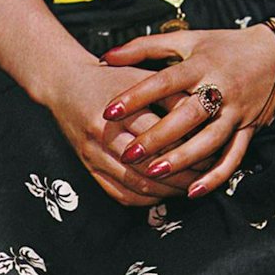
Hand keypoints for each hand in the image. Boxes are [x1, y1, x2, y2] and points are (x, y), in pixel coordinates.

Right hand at [44, 58, 209, 206]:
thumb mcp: (141, 77)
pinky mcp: (88, 167)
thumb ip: (172, 96)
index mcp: (118, 109)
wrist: (64, 82)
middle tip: (205, 174)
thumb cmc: (108, 76)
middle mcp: (102, 135)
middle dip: (181, 175)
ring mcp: (92, 154)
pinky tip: (162, 194)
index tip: (211, 149)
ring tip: (188, 186)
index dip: (188, 146)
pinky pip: (119, 193)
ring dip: (165, 191)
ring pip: (135, 184)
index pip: (160, 135)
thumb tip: (206, 113)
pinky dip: (144, 198)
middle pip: (148, 165)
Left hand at [100, 24, 274, 198]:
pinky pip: (234, 156)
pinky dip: (216, 176)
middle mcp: (219, 88)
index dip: (137, 96)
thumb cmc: (223, 45)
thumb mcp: (186, 40)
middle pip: (186, 116)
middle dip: (156, 137)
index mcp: (201, 64)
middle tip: (127, 154)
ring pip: (209, 140)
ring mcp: (236, 111)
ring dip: (182, 159)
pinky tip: (193, 191)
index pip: (164, 81)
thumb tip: (107, 56)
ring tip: (154, 173)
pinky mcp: (249, 128)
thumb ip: (145, 47)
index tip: (110, 111)